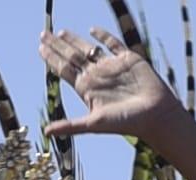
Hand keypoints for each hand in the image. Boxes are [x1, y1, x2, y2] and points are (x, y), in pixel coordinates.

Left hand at [38, 28, 180, 141]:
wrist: (156, 115)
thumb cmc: (126, 122)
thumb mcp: (94, 124)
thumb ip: (70, 126)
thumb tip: (46, 132)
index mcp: (86, 88)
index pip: (64, 70)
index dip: (51, 59)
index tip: (39, 48)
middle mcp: (97, 76)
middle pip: (72, 57)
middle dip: (57, 46)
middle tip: (42, 34)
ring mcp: (111, 67)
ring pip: (88, 49)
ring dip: (74, 40)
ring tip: (59, 32)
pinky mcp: (128, 59)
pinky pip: (113, 44)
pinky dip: (103, 36)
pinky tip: (92, 30)